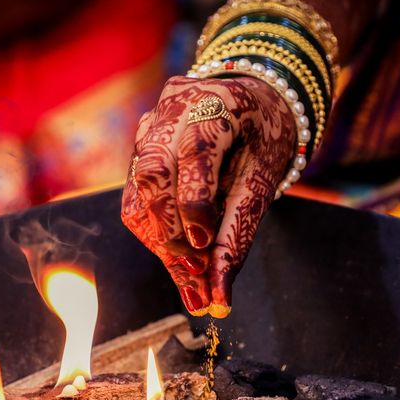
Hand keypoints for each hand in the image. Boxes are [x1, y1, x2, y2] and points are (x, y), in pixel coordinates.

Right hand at [121, 75, 294, 316]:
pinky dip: (155, 233)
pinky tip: (179, 258)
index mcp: (214, 104)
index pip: (195, 154)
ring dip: (160, 241)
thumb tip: (219, 298)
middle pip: (153, 174)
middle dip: (169, 232)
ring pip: (138, 192)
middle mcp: (172, 109)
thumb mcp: (264, 181)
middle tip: (195, 273)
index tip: (203, 248)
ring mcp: (148, 126)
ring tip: (190, 281)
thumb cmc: (264, 138)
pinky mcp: (138, 148)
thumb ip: (238, 234)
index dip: (194, 204)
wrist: (251, 101)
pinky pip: (135, 198)